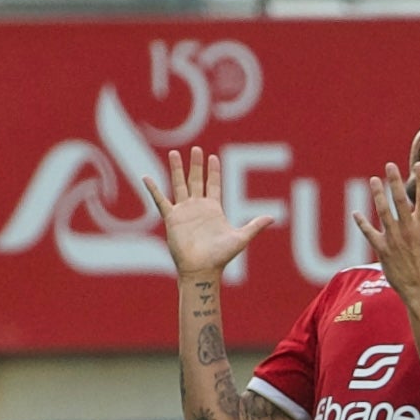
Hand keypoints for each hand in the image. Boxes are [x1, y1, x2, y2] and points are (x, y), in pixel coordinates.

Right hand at [142, 145, 273, 277]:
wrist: (201, 270)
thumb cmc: (220, 257)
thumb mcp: (240, 238)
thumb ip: (254, 226)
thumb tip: (273, 217)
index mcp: (213, 209)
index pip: (213, 184)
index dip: (213, 171)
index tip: (213, 157)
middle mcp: (197, 207)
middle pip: (196, 180)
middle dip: (196, 165)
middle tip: (196, 149)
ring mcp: (183, 212)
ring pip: (179, 185)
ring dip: (177, 170)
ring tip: (174, 153)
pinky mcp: (172, 219)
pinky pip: (161, 200)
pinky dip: (153, 189)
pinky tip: (147, 177)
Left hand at [354, 162, 419, 307]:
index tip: (419, 165)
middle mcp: (409, 231)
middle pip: (400, 201)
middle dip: (395, 181)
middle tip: (389, 165)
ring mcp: (394, 240)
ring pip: (383, 213)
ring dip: (377, 195)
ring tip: (373, 180)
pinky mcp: (382, 250)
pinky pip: (370, 233)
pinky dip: (362, 223)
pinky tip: (355, 213)